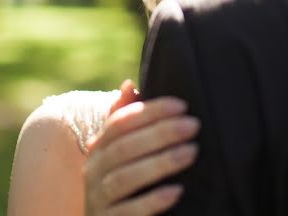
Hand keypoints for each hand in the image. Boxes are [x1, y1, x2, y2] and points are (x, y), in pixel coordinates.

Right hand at [83, 82, 199, 215]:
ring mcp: (97, 199)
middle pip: (123, 147)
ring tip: (191, 152)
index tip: (182, 105)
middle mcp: (93, 171)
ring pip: (124, 178)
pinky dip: (152, 201)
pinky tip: (177, 191)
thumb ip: (127, 120)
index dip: (150, 111)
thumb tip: (128, 85)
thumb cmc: (125, 182)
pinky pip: (128, 212)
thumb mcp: (124, 152)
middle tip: (194, 125)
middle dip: (160, 133)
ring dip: (160, 163)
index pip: (119, 123)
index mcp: (98, 149)